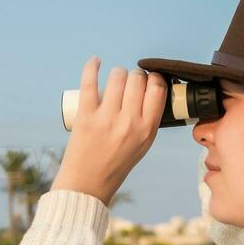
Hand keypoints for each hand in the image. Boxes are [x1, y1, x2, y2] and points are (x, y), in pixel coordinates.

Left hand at [51, 57, 167, 205]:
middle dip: (135, 75)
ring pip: (118, 76)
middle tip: (130, 82)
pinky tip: (95, 61)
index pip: (157, 89)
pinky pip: (90, 82)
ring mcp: (107, 118)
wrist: (88, 183)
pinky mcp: (86, 115)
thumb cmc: (116, 164)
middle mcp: (130, 122)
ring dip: (118, 73)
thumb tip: (150, 89)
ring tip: (115, 79)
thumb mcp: (143, 145)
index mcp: (147, 129)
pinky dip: (92, 66)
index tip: (149, 80)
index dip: (154, 79)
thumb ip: (149, 120)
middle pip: (138, 79)